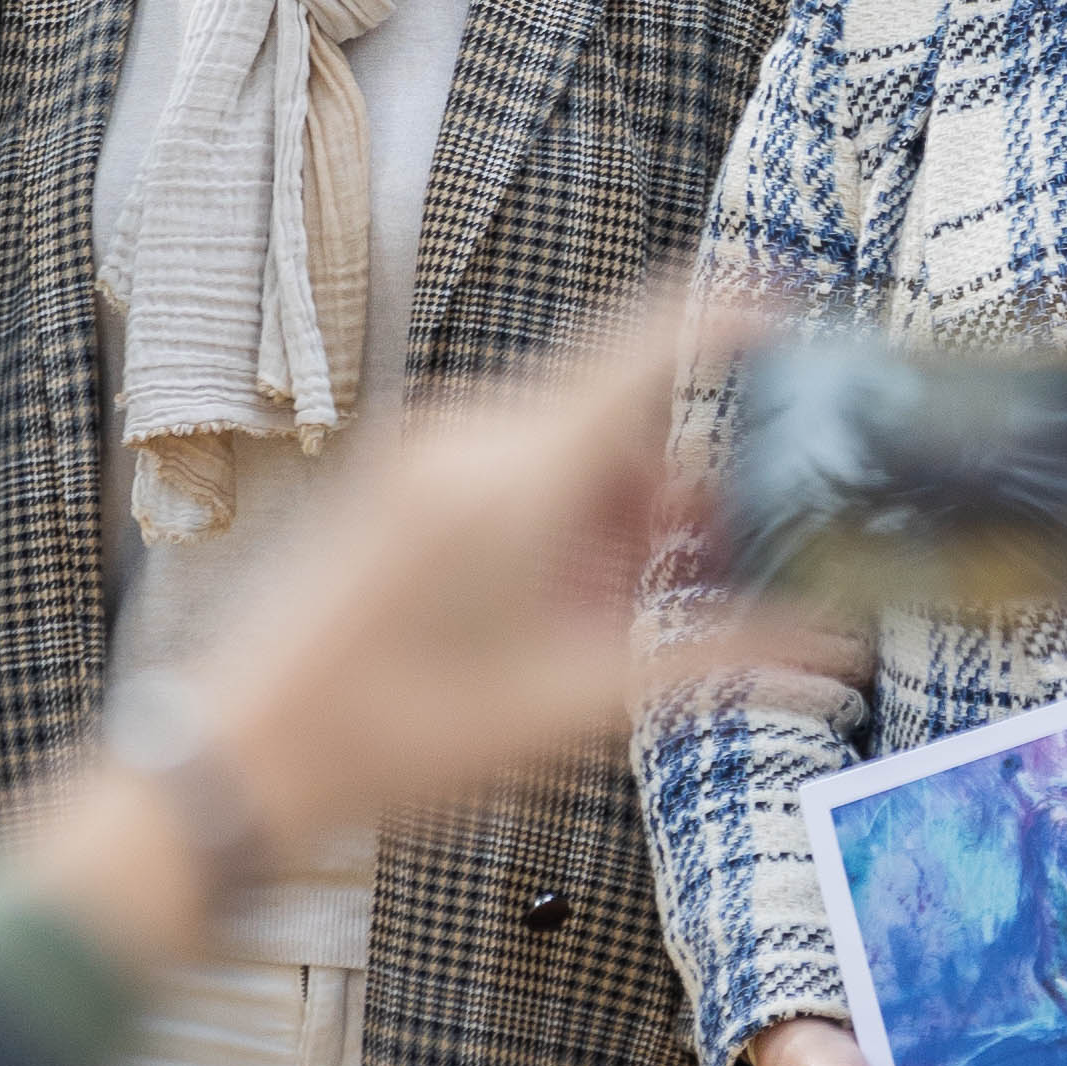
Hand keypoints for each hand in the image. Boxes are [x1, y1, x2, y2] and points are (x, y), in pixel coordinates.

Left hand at [12, 299, 848, 970]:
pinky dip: (563, 518)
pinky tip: (569, 604)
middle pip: (621, 415)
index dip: (734, 314)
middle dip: (689, 483)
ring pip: (569, 447)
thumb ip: (712, 660)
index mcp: (517, 472)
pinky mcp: (396, 479)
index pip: (650, 343)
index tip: (797, 308)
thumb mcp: (572, 705)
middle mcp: (467, 436)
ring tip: (639, 611)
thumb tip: (825, 649)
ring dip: (624, 513)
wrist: (241, 757)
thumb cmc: (391, 736)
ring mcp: (423, 453)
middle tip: (743, 563)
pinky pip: (512, 468)